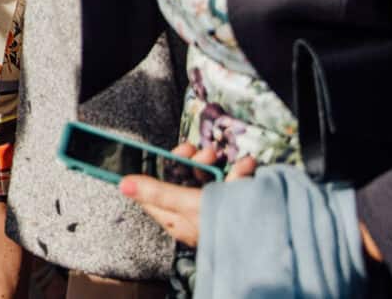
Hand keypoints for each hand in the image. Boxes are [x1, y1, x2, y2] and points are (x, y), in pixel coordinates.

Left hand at [120, 143, 255, 246]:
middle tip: (207, 153)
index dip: (163, 168)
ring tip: (235, 164)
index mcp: (176, 218)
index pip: (157, 190)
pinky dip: (241, 175)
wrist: (269, 238)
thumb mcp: (186, 204)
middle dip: (197, 162)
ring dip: (223, 167)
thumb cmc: (222, 226)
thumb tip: (122, 185)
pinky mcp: (235, 207)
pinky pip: (233, 187)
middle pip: (186, 180)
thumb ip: (157, 192)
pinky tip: (249, 169)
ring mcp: (215, 210)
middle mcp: (193, 214)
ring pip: (211, 180)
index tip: (178, 152)